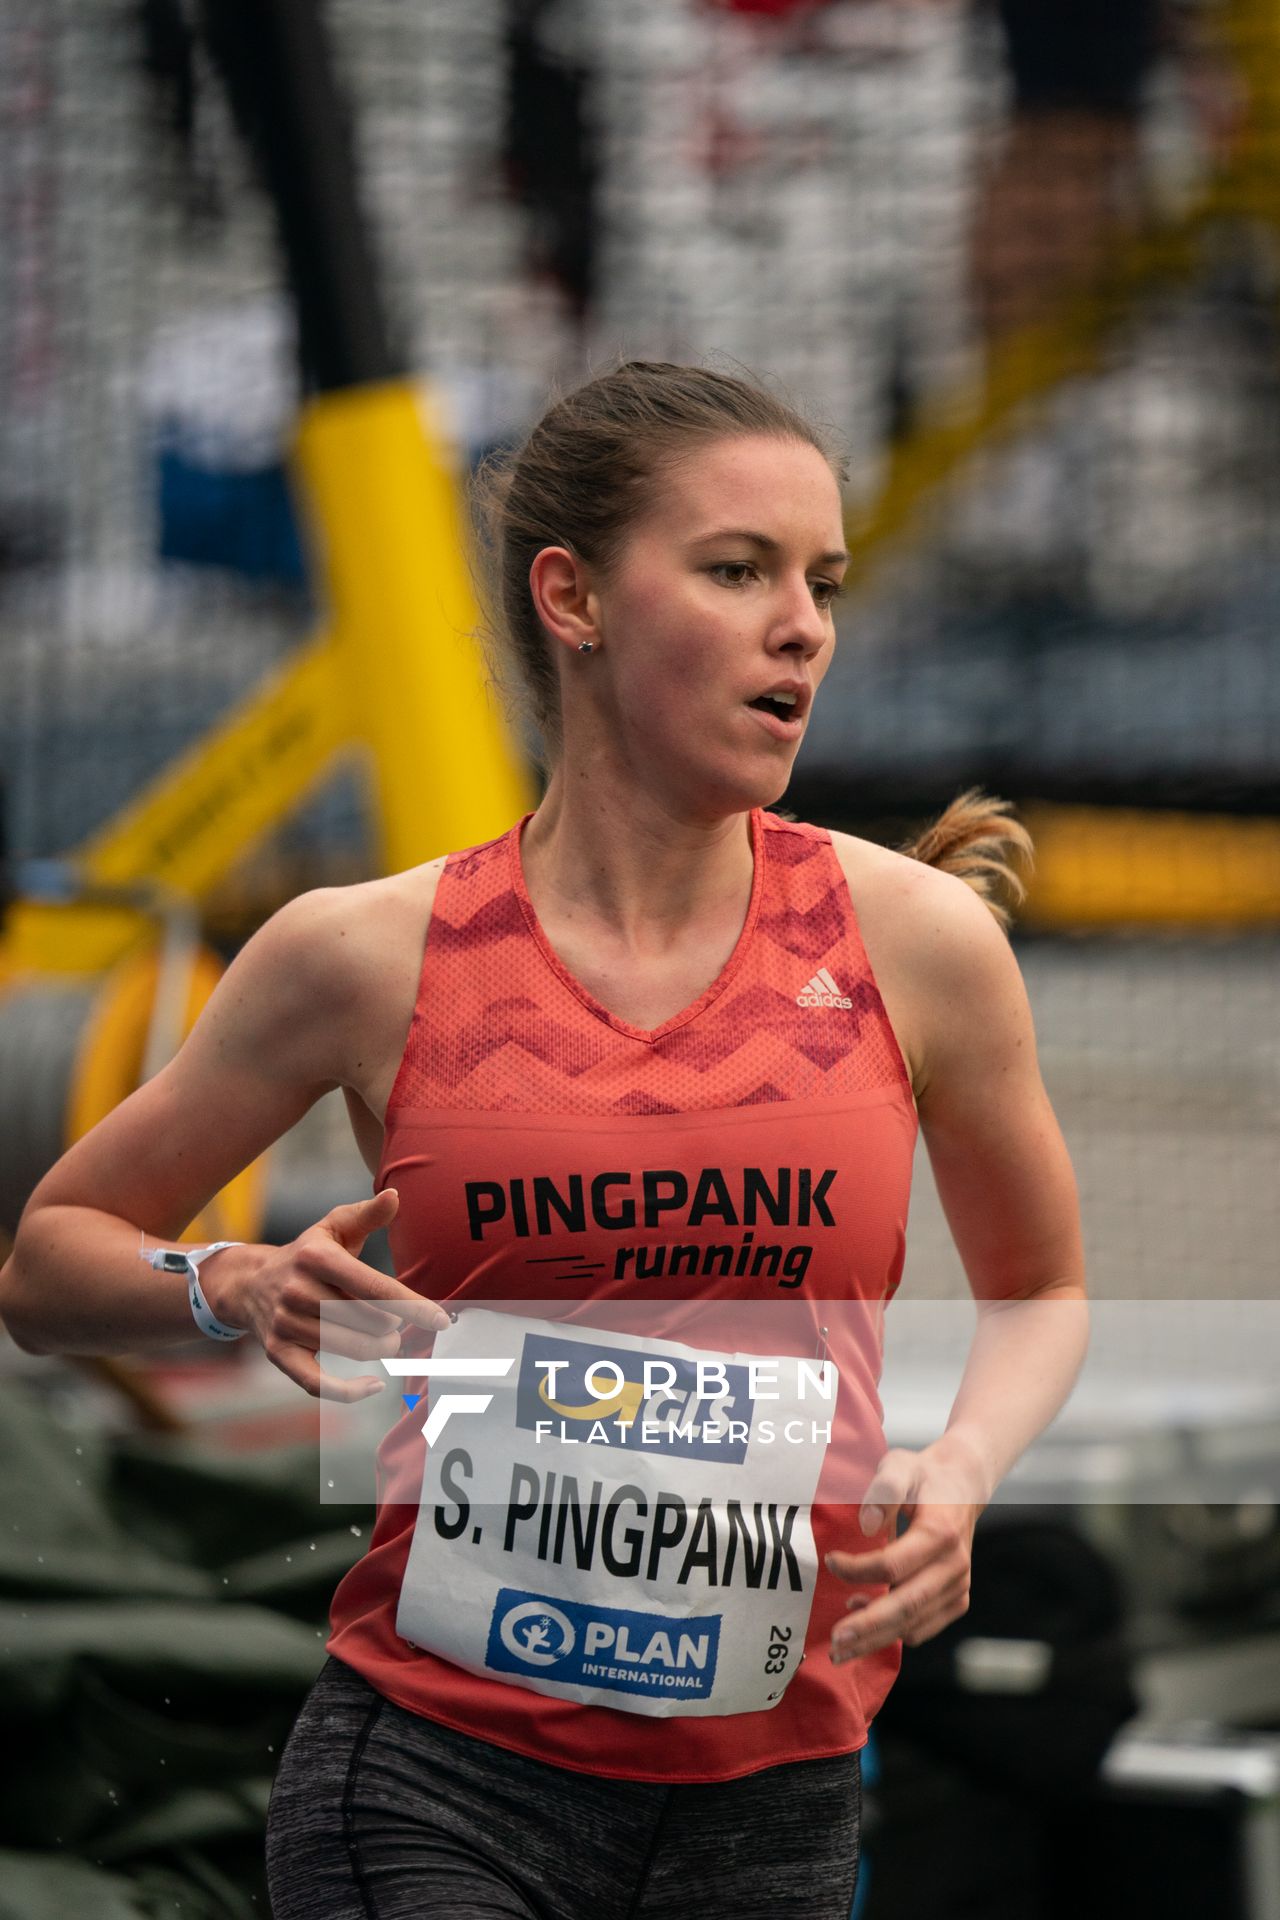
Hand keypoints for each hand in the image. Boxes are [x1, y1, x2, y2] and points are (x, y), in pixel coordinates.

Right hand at [204, 1188, 449, 1401]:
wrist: (249, 1283)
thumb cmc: (306, 1254)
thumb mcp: (333, 1227)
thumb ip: (367, 1214)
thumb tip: (395, 1196)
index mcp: (316, 1257)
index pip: (374, 1286)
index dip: (411, 1305)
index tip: (440, 1320)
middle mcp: (298, 1291)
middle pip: (368, 1321)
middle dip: (395, 1327)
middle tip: (399, 1325)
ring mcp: (286, 1324)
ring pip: (351, 1348)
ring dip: (381, 1349)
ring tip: (388, 1340)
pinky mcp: (279, 1354)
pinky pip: (317, 1384)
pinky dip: (349, 1391)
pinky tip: (374, 1384)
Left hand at [826, 1434, 987, 1662]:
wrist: (961, 1486)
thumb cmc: (924, 1477)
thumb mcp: (900, 1466)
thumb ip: (883, 1490)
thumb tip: (866, 1527)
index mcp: (941, 1533)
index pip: (893, 1565)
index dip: (858, 1570)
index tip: (830, 1562)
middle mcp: (954, 1566)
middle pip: (906, 1606)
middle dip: (868, 1627)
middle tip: (836, 1642)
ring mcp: (958, 1586)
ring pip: (914, 1624)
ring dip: (877, 1638)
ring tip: (842, 1646)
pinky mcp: (956, 1600)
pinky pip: (923, 1627)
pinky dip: (895, 1632)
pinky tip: (867, 1620)